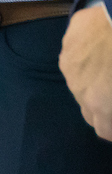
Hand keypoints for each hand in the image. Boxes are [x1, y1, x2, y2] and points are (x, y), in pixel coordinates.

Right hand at [60, 3, 111, 140]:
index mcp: (102, 104)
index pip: (104, 131)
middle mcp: (80, 89)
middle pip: (89, 109)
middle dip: (104, 108)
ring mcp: (71, 64)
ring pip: (80, 82)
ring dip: (95, 81)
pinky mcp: (69, 42)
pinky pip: (77, 57)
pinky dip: (89, 57)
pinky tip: (104, 45)